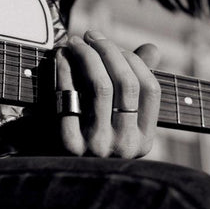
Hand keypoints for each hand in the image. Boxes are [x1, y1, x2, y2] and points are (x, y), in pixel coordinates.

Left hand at [56, 30, 160, 157]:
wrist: (57, 174)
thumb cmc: (92, 136)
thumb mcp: (117, 117)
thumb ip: (135, 82)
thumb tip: (153, 48)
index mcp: (144, 140)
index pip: (150, 89)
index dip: (133, 59)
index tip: (112, 44)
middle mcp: (125, 146)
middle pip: (126, 83)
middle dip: (108, 50)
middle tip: (90, 34)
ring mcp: (98, 147)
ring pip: (101, 86)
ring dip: (87, 54)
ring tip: (74, 42)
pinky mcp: (69, 144)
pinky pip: (70, 95)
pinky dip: (65, 69)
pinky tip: (61, 56)